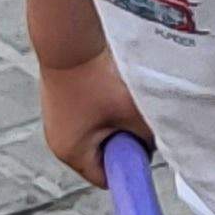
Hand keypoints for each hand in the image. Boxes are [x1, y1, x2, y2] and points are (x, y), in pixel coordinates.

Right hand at [37, 53, 149, 187]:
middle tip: (136, 117)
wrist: (67, 36)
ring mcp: (57, 120)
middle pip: (103, 155)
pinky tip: (108, 85)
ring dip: (114, 120)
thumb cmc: (97, 76)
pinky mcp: (60, 101)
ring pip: (98, 132)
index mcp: (73, 153)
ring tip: (119, 97)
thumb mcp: (134, 112)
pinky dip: (102, 105)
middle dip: (124, 139)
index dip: (129, 166)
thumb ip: (149, 136)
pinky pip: (89, 113)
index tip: (145, 149)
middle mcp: (59, 141)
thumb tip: (157, 141)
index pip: (107, 178)